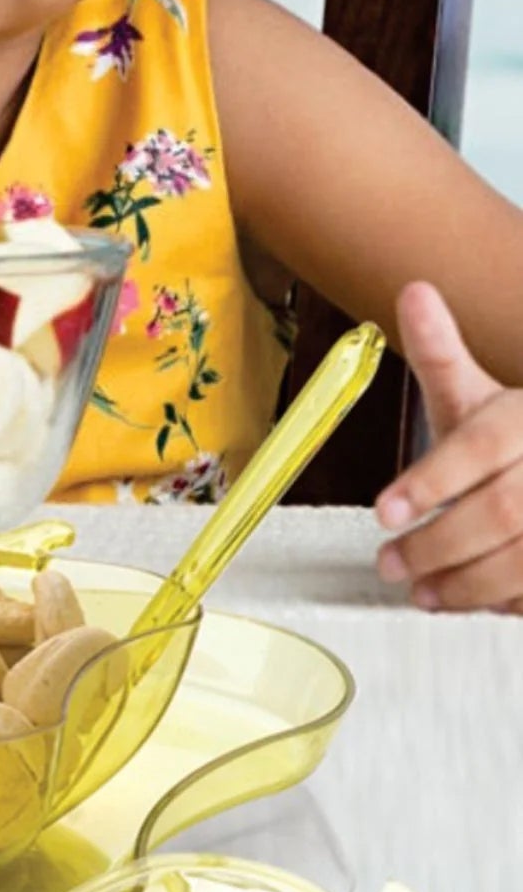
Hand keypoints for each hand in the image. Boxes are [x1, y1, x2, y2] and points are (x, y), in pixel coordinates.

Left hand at [376, 281, 522, 611]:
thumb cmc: (513, 433)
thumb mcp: (478, 392)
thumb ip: (439, 352)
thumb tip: (413, 290)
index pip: (476, 448)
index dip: (428, 483)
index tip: (381, 511)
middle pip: (500, 512)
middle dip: (436, 545)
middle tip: (388, 563)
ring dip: (467, 583)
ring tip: (420, 592)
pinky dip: (507, 600)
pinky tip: (472, 601)